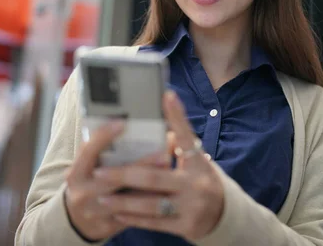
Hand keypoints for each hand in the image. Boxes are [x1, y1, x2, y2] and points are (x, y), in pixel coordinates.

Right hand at [64, 120, 170, 240]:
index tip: (122, 122)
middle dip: (141, 165)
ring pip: (127, 198)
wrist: (78, 219)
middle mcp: (83, 192)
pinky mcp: (109, 225)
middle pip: (114, 177)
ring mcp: (95, 211)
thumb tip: (139, 127)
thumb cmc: (89, 183)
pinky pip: (133, 214)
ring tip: (170, 171)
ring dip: (150, 185)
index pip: (88, 150)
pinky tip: (166, 192)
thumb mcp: (89, 167)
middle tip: (163, 153)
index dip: (104, 136)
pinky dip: (149, 201)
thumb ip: (105, 149)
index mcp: (76, 173)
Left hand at [92, 91, 224, 240]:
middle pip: (155, 177)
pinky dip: (134, 218)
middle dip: (124, 175)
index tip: (167, 96)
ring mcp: (192, 207)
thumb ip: (180, 145)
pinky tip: (117, 213)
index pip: (187, 136)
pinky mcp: (186, 226)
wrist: (223, 215)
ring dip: (123, 201)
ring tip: (101, 198)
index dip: (177, 117)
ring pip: (150, 204)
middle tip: (99, 173)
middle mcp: (197, 184)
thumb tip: (161, 121)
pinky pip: (154, 222)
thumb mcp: (196, 161)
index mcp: (199, 163)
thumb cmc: (201, 180)